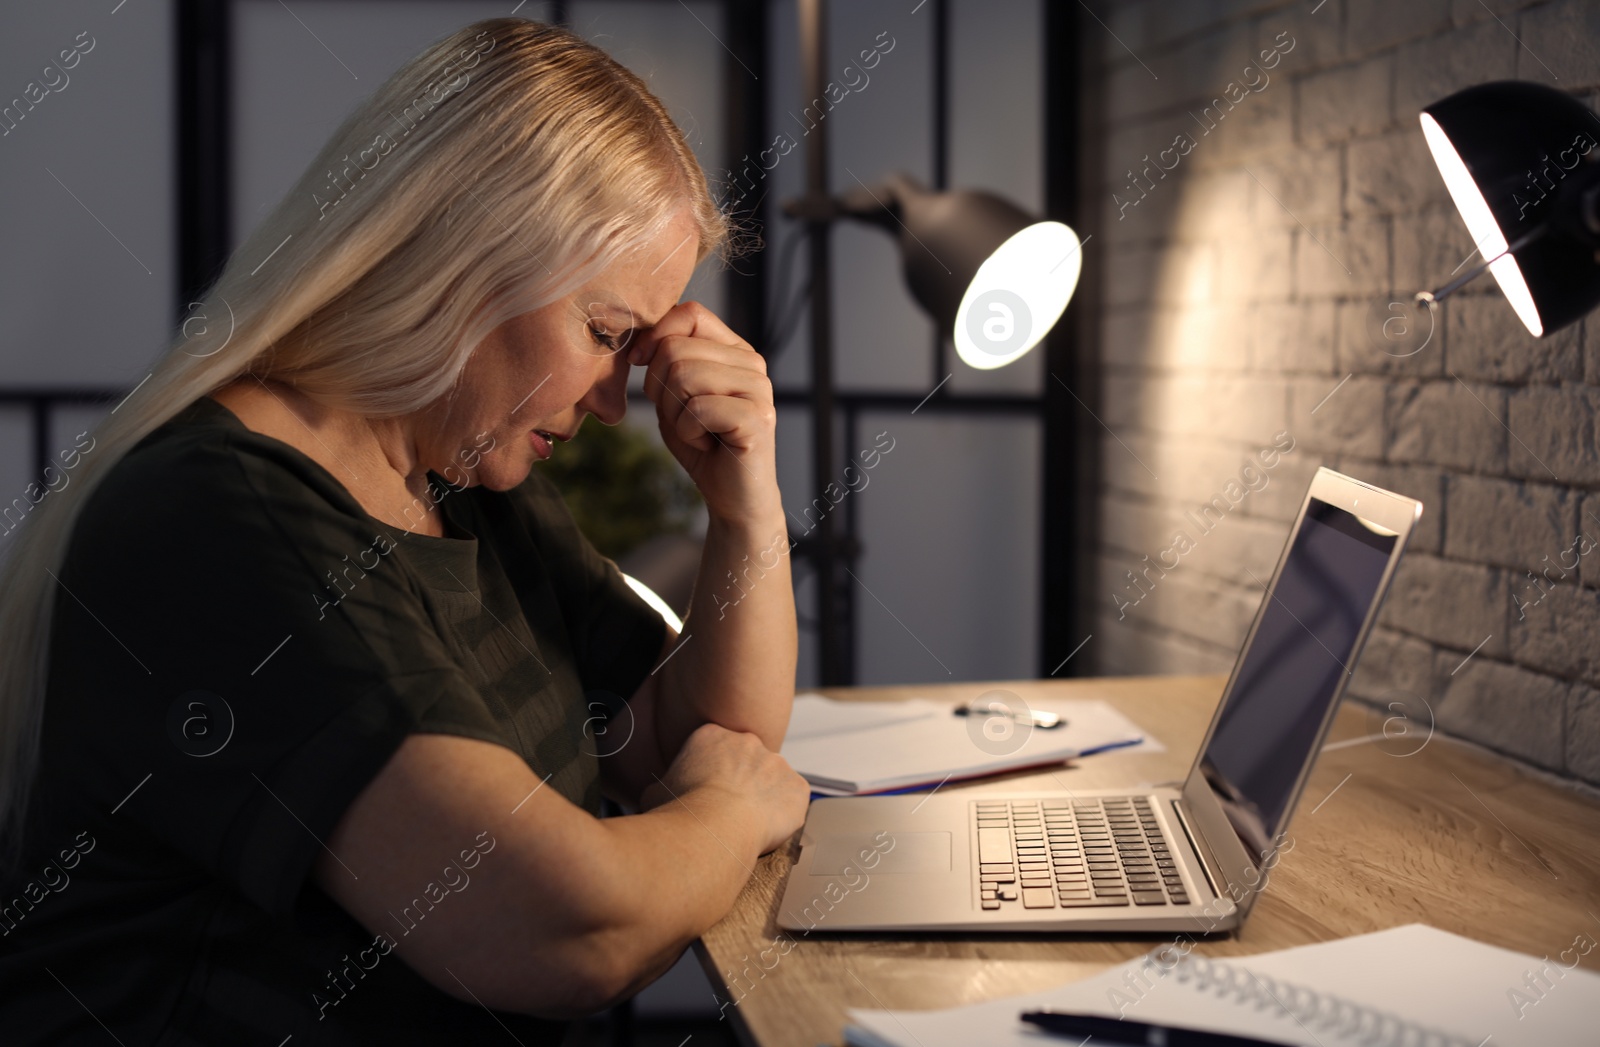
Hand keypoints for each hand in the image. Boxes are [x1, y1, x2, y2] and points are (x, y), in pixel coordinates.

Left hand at [630, 301, 778, 524]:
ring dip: (674, 413)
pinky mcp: (757, 418)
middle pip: (676, 348)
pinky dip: (689, 433)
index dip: (654, 335)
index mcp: (734, 350)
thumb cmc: (701, 444)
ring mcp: (759, 389)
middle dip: (660, 388)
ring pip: (684, 375)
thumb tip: (639, 341)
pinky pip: (697, 409)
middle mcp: (752, 363)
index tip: (638, 362)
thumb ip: (663, 362)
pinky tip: (707, 444)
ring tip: (697, 431)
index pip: (690, 314)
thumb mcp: (673, 395)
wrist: (732, 496)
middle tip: (682, 417)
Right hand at [641, 722, 809, 855]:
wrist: (712, 831)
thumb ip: (664, 786)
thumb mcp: (655, 793)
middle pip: (746, 760)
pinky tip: (765, 830)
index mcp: (711, 735)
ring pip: (771, 780)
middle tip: (726, 811)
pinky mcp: (797, 788)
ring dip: (762, 797)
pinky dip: (784, 815)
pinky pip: (793, 800)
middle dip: (740, 782)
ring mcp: (777, 763)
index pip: (714, 749)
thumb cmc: (681, 813)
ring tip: (745, 825)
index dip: (710, 774)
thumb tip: (659, 795)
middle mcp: (748, 742)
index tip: (706, 793)